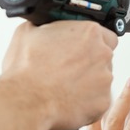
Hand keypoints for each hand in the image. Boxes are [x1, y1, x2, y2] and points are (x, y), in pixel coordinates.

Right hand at [2, 21, 117, 129]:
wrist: (25, 101)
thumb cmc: (25, 70)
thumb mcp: (27, 32)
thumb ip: (45, 27)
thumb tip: (43, 27)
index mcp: (88, 33)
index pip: (105, 34)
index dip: (90, 43)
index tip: (80, 48)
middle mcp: (102, 54)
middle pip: (103, 57)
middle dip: (89, 62)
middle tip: (67, 69)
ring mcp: (105, 80)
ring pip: (101, 80)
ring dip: (87, 82)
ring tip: (63, 87)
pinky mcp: (102, 103)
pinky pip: (97, 101)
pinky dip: (85, 102)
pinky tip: (66, 100)